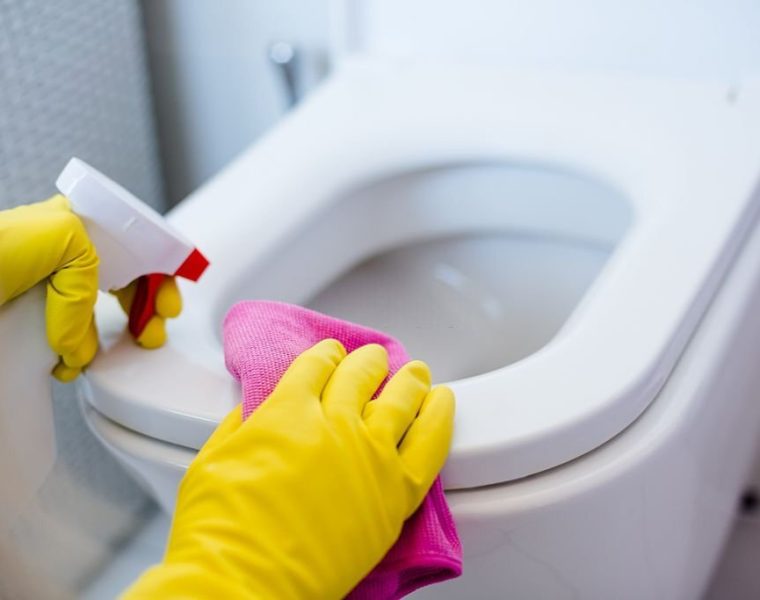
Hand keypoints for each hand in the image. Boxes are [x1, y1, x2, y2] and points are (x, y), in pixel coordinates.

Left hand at [0, 195, 181, 380]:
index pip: (133, 249)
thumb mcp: (61, 236)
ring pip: (94, 319)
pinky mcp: (25, 324)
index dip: (158, 276)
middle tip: (150, 332)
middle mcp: (60, 259)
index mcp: (73, 229)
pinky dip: (74, 357)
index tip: (169, 304)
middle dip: (144, 310)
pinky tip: (68, 364)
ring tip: (104, 353)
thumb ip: (91, 269)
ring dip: (106, 341)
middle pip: (122, 285)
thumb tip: (78, 335)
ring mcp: (44, 293)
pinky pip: (65, 344)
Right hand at [123, 340, 454, 598]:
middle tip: (376, 358)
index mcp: (288, 410)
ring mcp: (370, 456)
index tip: (332, 355)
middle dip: (368, 363)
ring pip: (401, 401)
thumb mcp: (212, 459)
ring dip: (409, 381)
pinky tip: (443, 402)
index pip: (316, 366)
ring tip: (417, 372)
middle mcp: (335, 423)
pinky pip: (430, 445)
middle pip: (360, 376)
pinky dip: (440, 418)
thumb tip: (256, 413)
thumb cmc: (219, 528)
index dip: (326, 356)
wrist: (244, 580)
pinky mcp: (394, 493)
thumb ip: (241, 426)